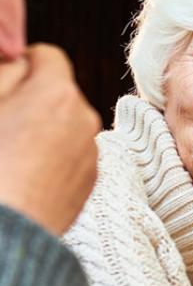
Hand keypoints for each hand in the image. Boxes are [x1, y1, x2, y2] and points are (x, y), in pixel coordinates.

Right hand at [0, 46, 99, 234]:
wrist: (8, 229)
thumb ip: (4, 71)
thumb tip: (18, 59)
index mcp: (57, 93)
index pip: (47, 56)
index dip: (21, 64)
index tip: (2, 83)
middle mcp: (84, 119)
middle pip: (58, 92)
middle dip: (32, 98)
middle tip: (2, 121)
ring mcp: (91, 152)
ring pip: (65, 124)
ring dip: (42, 127)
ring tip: (10, 152)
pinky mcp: (90, 180)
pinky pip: (70, 153)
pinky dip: (51, 155)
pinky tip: (25, 174)